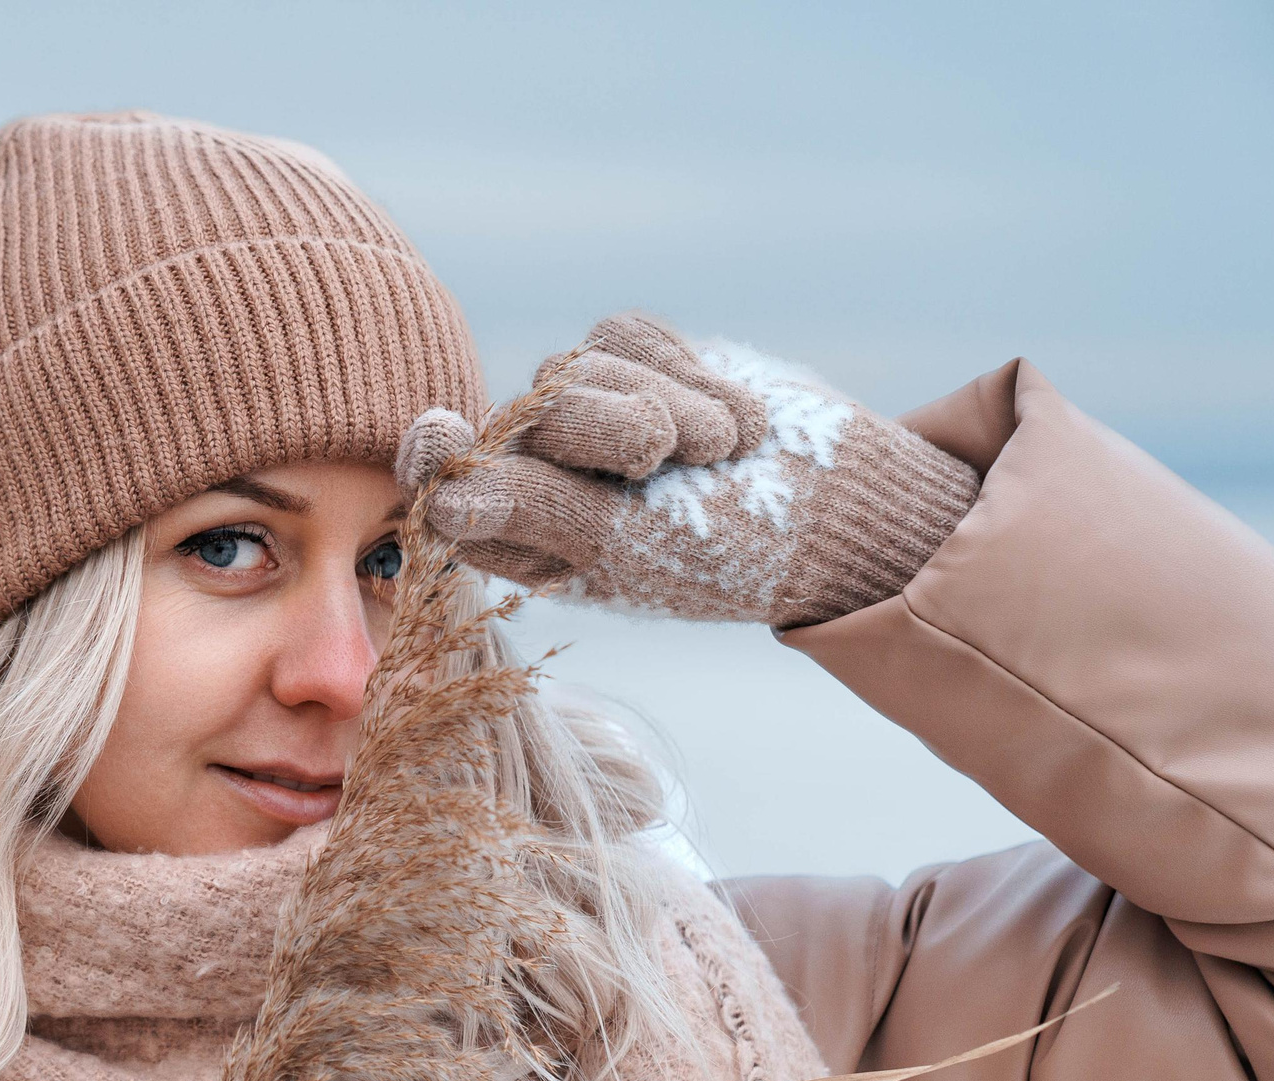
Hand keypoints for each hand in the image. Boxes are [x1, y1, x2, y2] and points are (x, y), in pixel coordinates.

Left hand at [399, 313, 978, 627]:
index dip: (437, 454)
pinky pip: (629, 331)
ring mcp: (584, 408)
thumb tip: (441, 499)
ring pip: (585, 361)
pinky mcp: (633, 357)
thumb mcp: (629, 548)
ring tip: (719, 454)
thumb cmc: (725, 555)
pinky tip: (733, 421)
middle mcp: (537, 469)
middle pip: (531, 409)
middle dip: (613, 428)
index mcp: (516, 536)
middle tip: (671, 467)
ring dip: (670, 403)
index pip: (447, 486)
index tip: (435, 429)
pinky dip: (692, 371)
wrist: (837, 509)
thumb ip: (532, 516)